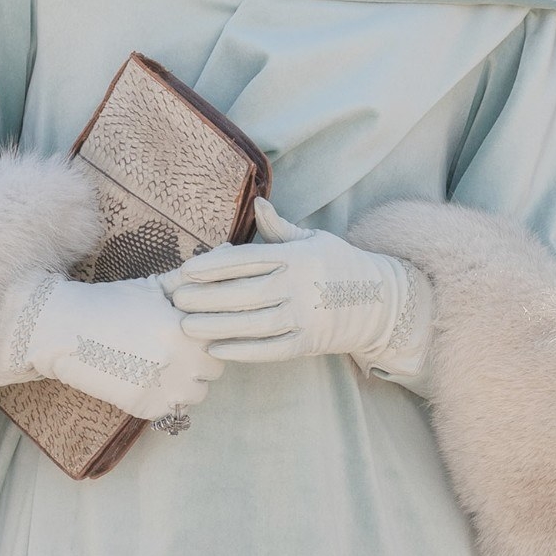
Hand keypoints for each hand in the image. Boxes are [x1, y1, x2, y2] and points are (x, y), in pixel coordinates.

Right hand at [0, 269, 221, 425]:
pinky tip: (145, 381)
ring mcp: (166, 388)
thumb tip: (229, 250)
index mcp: (188, 329)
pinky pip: (173, 412)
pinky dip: (164, 400)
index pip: (223, 340)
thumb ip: (194, 278)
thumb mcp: (155, 287)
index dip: (206, 335)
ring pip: (196, 393)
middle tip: (170, 350)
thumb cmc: (112, 304)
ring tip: (159, 367)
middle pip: (213, 369)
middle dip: (198, 361)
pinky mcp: (147, 408)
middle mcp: (182, 361)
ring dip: (185, 384)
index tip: (187, 332)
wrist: (66, 330)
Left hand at [168, 203, 429, 378]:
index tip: (185, 270)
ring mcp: (305, 316)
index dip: (213, 265)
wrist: (379, 301)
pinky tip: (216, 349)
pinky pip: (269, 350)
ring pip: (252, 324)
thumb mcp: (313, 240)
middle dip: (205, 297)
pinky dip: (241, 351)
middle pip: (244, 293)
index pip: (247, 260)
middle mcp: (300, 286)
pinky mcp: (307, 343)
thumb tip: (257, 204)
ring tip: (185, 326)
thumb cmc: (337, 265)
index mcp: (296, 256)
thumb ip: (279, 228)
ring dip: (216, 326)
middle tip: (176, 300)